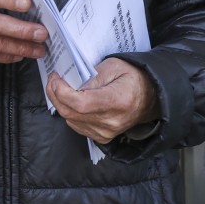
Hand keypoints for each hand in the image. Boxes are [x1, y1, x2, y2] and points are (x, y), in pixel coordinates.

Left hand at [46, 57, 160, 142]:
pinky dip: (69, 112)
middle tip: (54, 80)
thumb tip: (70, 83)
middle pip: (71, 113)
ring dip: (60, 103)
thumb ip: (91, 75)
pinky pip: (76, 125)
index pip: (80, 103)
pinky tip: (71, 100)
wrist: (151, 98)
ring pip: (70, 120)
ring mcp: (106, 132)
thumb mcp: (114, 66)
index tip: (56, 78)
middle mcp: (111, 122)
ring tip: (61, 88)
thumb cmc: (133, 78)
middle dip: (55, 94)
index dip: (61, 91)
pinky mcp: (102, 137)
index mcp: (117, 102)